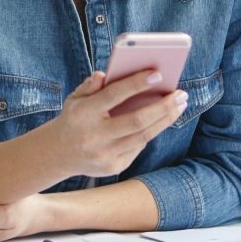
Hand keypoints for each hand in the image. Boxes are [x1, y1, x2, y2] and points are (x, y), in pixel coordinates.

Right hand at [53, 71, 187, 176]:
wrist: (59, 153)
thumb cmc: (74, 118)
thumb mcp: (75, 98)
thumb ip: (90, 86)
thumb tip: (104, 74)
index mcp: (83, 113)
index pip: (114, 95)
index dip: (136, 84)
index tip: (158, 74)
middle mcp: (94, 135)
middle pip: (137, 120)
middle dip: (163, 107)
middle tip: (181, 94)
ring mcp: (105, 154)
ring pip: (144, 136)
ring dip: (165, 120)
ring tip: (179, 105)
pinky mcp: (114, 167)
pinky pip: (138, 147)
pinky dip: (151, 131)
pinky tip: (162, 120)